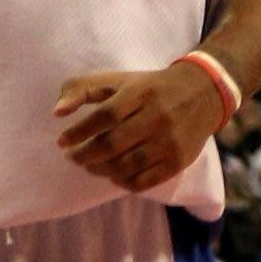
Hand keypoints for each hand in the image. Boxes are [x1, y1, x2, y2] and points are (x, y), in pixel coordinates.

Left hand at [54, 63, 223, 191]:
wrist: (204, 92)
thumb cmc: (151, 87)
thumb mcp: (120, 79)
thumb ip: (84, 89)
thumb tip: (56, 113)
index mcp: (141, 92)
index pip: (104, 115)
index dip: (79, 131)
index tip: (62, 141)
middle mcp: (157, 117)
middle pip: (112, 144)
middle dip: (85, 155)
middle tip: (73, 157)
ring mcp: (169, 142)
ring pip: (125, 166)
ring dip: (100, 170)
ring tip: (90, 165)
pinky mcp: (177, 161)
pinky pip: (143, 181)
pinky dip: (122, 182)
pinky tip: (113, 174)